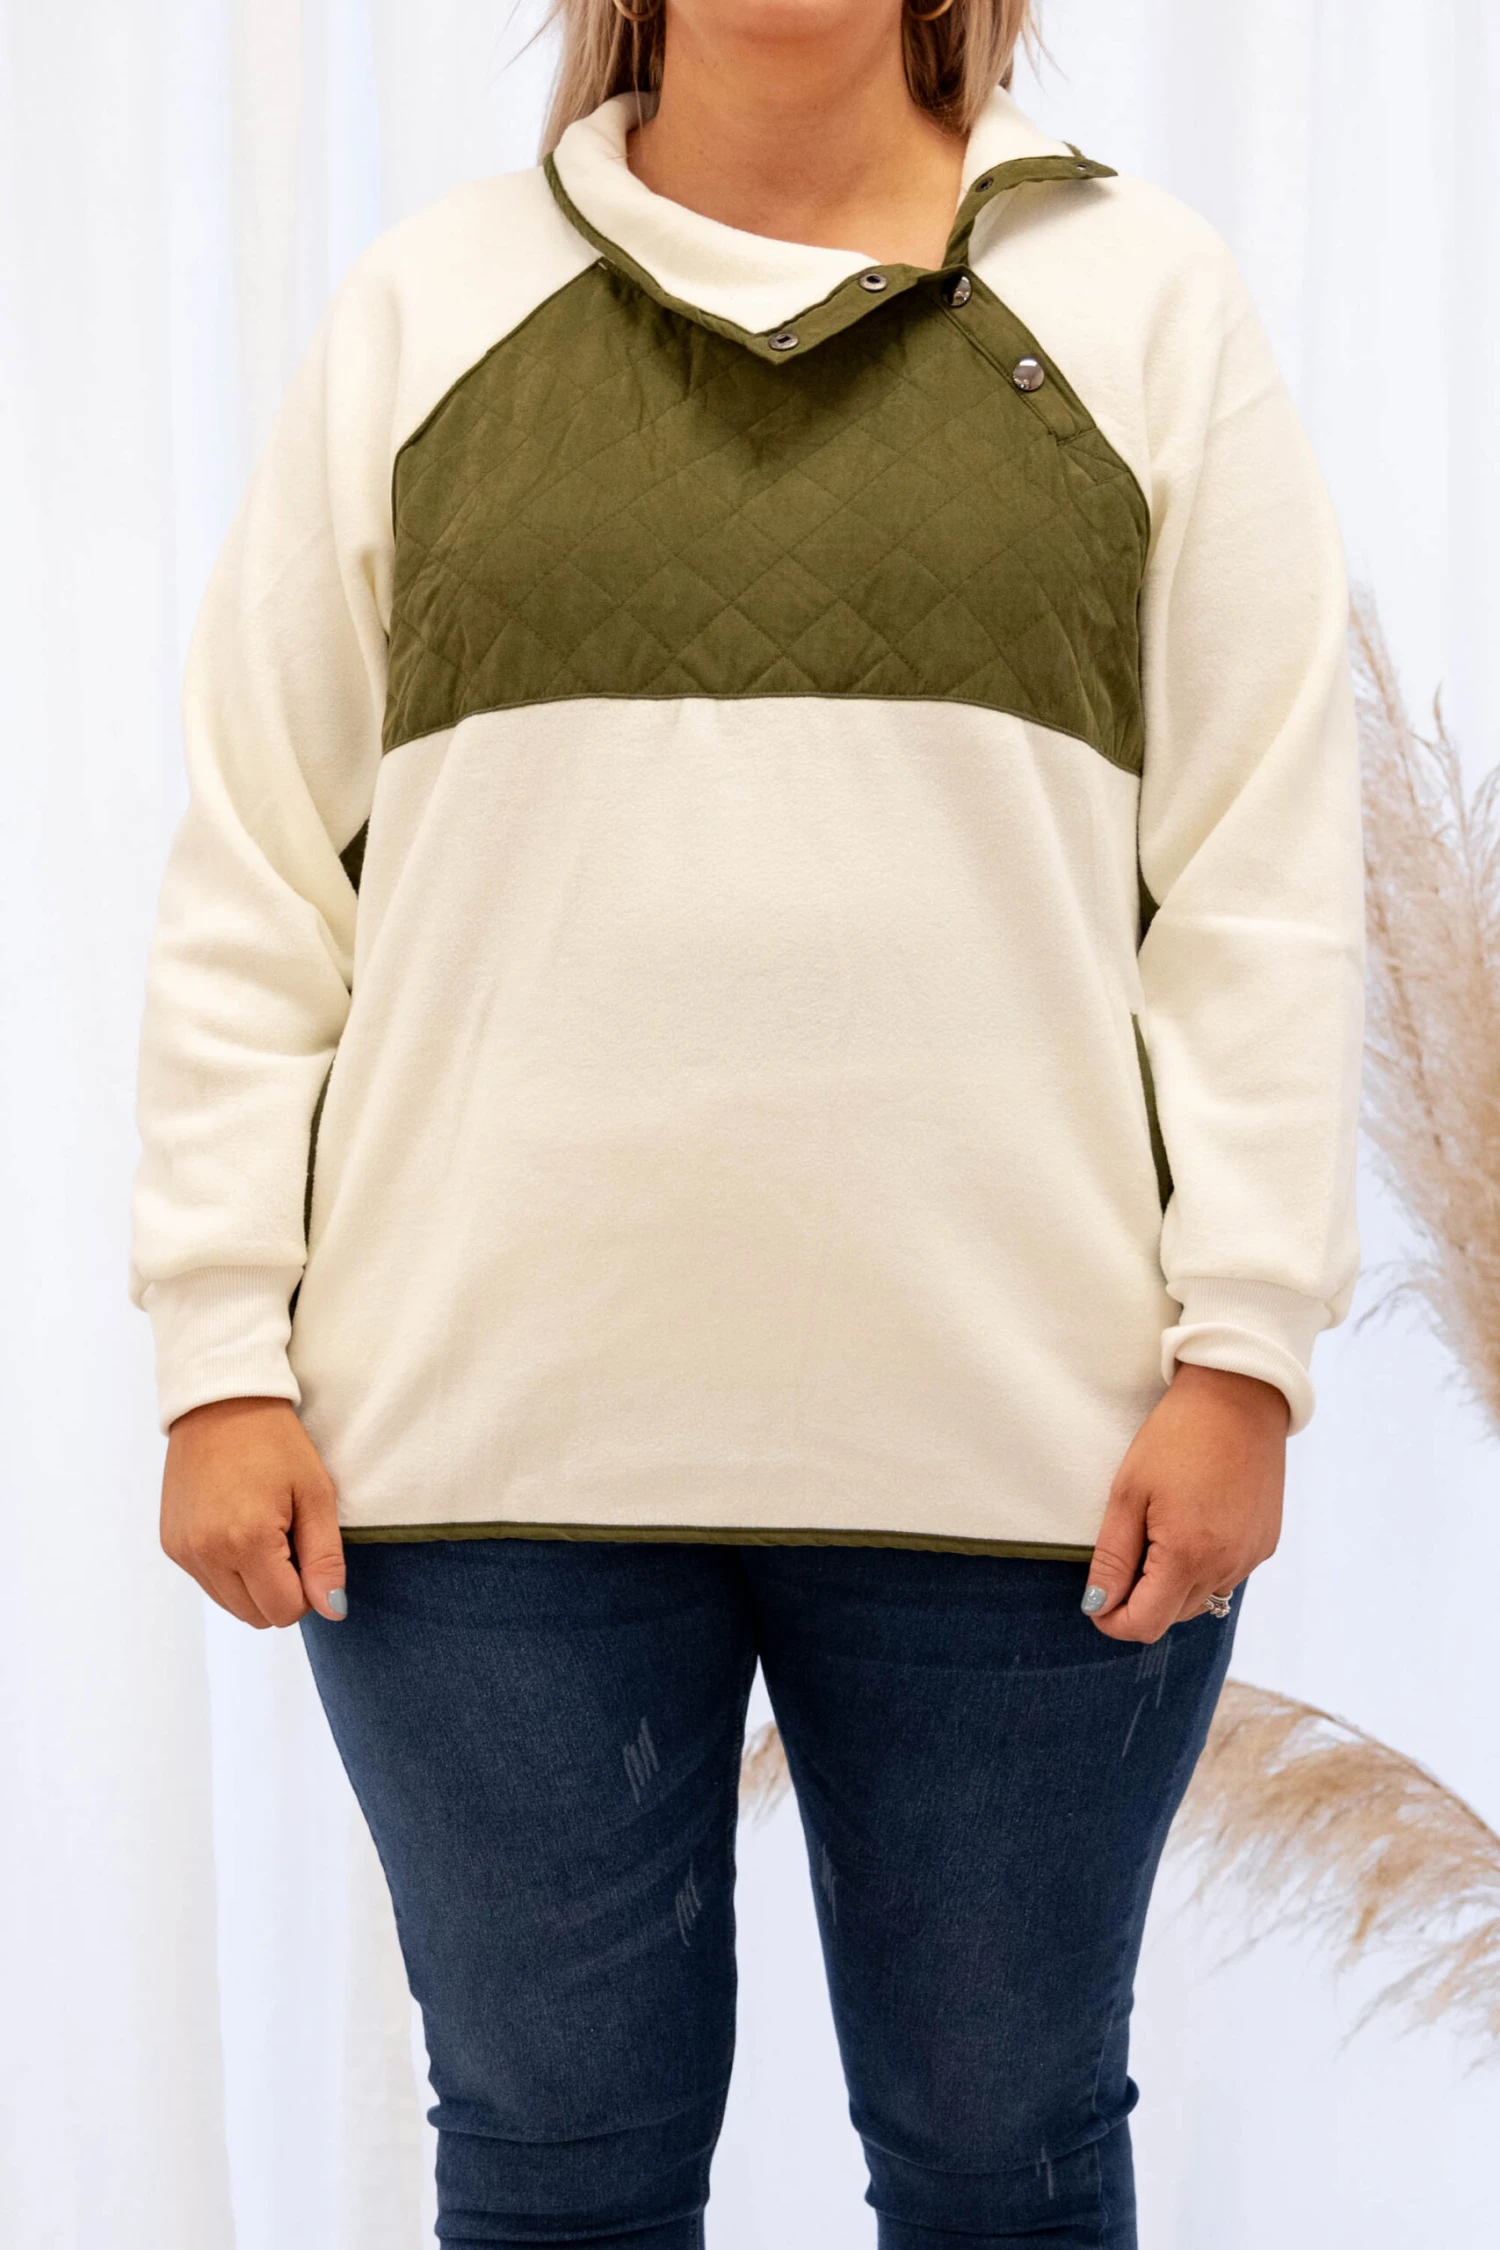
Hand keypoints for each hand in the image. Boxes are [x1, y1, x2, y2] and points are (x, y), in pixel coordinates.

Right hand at [161, 1396, 345, 1628]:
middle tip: (287, 1536)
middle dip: (281, 1589)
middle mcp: (206, 1554)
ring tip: (262, 1529)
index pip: (285, 1611)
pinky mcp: (171, 1545)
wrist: (220, 1402)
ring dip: (255, 1583)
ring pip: (232, 1605)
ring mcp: (183, 1551)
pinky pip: (209, 1583)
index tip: (308, 1548)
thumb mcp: (315, 1494)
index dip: (308, 1589)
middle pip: (257, 1616)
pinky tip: (237, 1526)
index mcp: (246, 1541)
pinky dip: (230, 1569)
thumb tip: (332, 1610)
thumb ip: (325, 1559)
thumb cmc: (276, 1443)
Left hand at [1083, 1363, 1287, 1643]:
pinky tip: (1193, 1522)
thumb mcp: (1129, 1493)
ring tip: (1160, 1528)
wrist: (1239, 1395)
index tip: (1095, 1602)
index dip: (1113, 1621)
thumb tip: (1097, 1606)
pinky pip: (1227, 1574)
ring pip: (1201, 1597)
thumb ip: (1113, 1558)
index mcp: (1189, 1556)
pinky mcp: (1266, 1542)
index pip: (1146, 1625)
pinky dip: (1203, 1565)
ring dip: (1173, 1582)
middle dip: (1141, 1598)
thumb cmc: (1176, 1437)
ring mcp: (1252, 1556)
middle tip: (1127, 1547)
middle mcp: (1228, 1566)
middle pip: (1173, 1615)